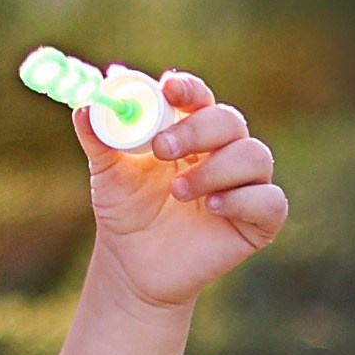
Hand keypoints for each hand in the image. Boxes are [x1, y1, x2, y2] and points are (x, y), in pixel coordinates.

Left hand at [72, 69, 286, 310]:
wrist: (133, 266)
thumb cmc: (125, 210)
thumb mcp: (106, 172)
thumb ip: (97, 136)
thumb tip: (84, 106)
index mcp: (189, 130)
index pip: (199, 97)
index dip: (188, 88)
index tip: (167, 88)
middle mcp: (223, 151)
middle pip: (230, 121)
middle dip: (197, 129)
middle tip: (162, 148)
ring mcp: (244, 185)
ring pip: (255, 156)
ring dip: (216, 169)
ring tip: (177, 191)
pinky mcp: (259, 221)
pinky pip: (270, 200)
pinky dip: (243, 199)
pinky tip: (212, 208)